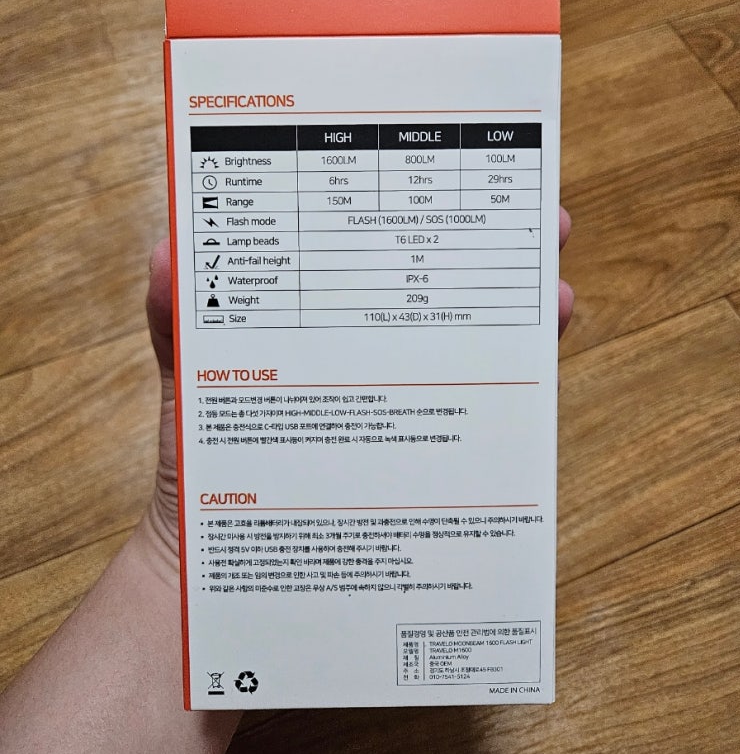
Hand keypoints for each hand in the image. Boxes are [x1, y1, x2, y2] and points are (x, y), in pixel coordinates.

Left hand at [141, 212, 573, 562]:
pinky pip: (478, 429)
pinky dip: (517, 395)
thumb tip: (169, 252)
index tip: (459, 181)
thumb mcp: (190, 388)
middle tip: (544, 222)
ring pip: (475, 355)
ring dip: (522, 320)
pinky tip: (542, 365)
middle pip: (442, 299)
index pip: (377, 266)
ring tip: (556, 292)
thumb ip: (176, 326)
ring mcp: (400, 414)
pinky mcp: (418, 468)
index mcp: (322, 337)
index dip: (417, 224)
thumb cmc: (198, 472)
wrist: (214, 571)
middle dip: (496, 257)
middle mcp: (371, 368)